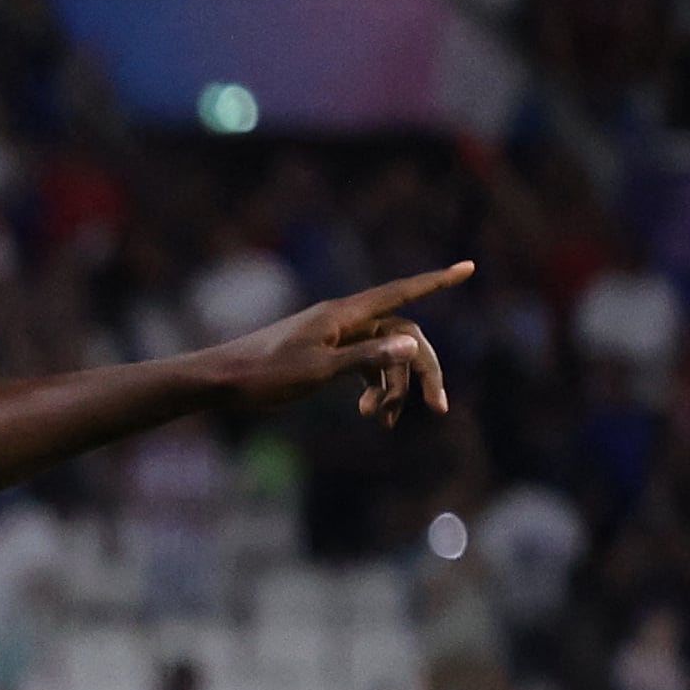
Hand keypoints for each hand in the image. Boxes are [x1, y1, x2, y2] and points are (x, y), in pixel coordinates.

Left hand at [210, 262, 468, 426]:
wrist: (220, 381)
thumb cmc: (265, 375)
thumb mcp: (318, 371)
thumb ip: (367, 358)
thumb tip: (411, 344)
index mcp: (344, 314)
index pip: (401, 292)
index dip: (437, 281)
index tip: (469, 267)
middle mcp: (343, 319)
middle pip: (401, 335)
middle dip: (420, 370)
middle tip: (437, 406)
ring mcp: (333, 336)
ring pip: (382, 356)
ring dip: (391, 388)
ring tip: (381, 421)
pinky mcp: (323, 354)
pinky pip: (362, 365)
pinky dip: (371, 387)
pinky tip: (368, 414)